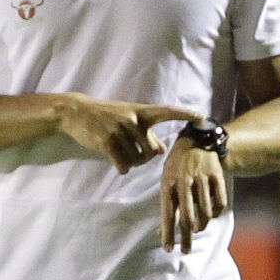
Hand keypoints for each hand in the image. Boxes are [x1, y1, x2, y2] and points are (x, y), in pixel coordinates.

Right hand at [55, 94, 198, 173]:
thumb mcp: (128, 118)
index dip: (185, 114)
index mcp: (142, 111)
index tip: (202, 116)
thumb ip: (146, 133)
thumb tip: (161, 151)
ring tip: (120, 153)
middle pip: (152, 151)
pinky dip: (122, 168)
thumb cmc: (106, 116)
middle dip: (144, 157)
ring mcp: (121, 130)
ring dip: (131, 163)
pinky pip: (124, 165)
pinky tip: (117, 164)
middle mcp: (134, 119)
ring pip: (137, 160)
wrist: (77, 112)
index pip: (168, 111)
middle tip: (132, 153)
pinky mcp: (108, 142)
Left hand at [160, 136, 227, 252]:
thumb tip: (164, 230)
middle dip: (185, 237)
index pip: (167, 214)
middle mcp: (185, 182)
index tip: (168, 249)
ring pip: (205, 212)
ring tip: (198, 229)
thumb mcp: (167, 179)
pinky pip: (220, 202)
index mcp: (169, 183)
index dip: (168, 233)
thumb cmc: (178, 164)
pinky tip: (212, 214)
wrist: (197, 139)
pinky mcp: (217, 175)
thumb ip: (168, 202)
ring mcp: (202, 178)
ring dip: (201, 225)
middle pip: (187, 217)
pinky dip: (216, 212)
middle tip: (185, 250)